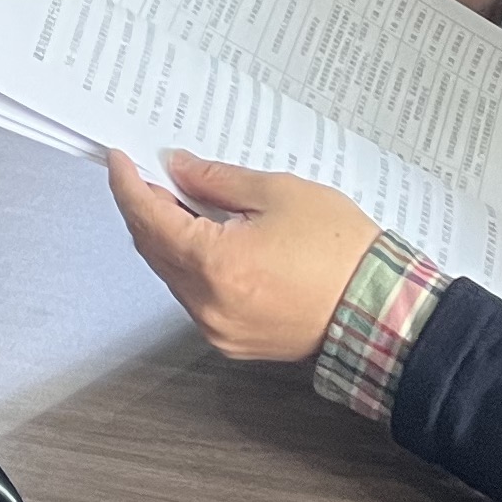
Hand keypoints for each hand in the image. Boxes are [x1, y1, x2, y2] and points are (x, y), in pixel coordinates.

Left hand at [107, 150, 377, 362]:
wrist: (381, 310)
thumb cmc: (342, 254)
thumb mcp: (278, 193)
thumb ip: (217, 180)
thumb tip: (179, 169)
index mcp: (215, 265)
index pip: (148, 219)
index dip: (128, 185)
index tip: (120, 161)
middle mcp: (208, 304)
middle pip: (153, 248)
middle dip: (145, 208)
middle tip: (148, 172)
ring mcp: (219, 328)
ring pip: (172, 274)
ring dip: (168, 237)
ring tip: (180, 200)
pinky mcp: (234, 340)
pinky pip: (194, 296)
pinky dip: (190, 264)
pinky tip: (205, 238)